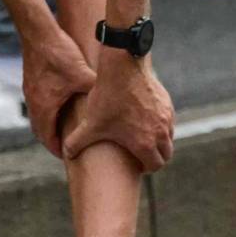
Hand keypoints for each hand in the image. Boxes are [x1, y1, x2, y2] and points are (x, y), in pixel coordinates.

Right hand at [22, 27, 96, 158]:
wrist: (38, 33)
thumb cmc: (59, 54)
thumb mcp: (83, 75)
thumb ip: (97, 89)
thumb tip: (117, 98)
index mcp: (45, 108)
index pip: (48, 139)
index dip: (59, 150)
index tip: (69, 157)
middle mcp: (34, 103)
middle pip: (40, 132)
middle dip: (53, 141)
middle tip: (67, 148)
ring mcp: (30, 92)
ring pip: (37, 118)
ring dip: (49, 127)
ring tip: (63, 131)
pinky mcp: (30, 82)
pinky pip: (37, 105)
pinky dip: (46, 113)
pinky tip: (58, 107)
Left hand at [60, 52, 174, 172]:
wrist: (123, 68)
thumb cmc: (108, 98)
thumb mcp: (90, 123)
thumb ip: (76, 142)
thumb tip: (66, 154)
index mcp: (145, 144)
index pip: (155, 166)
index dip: (146, 168)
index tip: (137, 164)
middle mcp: (161, 132)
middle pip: (166, 154)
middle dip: (156, 157)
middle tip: (142, 155)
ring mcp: (166, 116)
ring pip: (169, 137)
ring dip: (160, 141)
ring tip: (145, 137)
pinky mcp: (167, 102)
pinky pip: (169, 120)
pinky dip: (162, 124)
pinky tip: (147, 119)